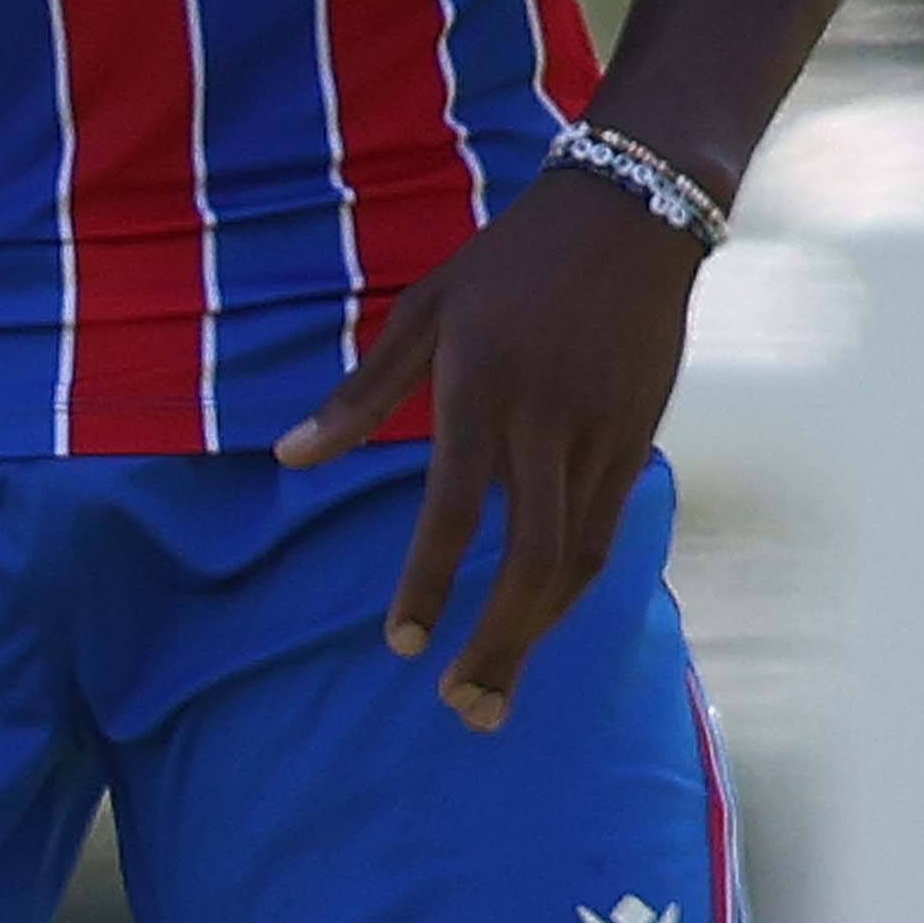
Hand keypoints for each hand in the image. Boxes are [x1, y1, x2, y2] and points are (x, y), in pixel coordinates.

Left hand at [275, 172, 703, 728]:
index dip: (429, 584)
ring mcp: (601, 438)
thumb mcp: (426, 311)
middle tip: (461, 706)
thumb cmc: (511, 261)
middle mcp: (547, 424)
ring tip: (497, 692)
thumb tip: (287, 457)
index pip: (454, 510)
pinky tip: (540, 623)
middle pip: (532, 562)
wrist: (632, 217)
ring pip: (576, 562)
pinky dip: (572, 589)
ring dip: (538, 636)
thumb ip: (360, 396)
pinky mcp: (637, 442)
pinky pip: (606, 534)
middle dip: (499, 644)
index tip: (403, 643)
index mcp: (483, 389)